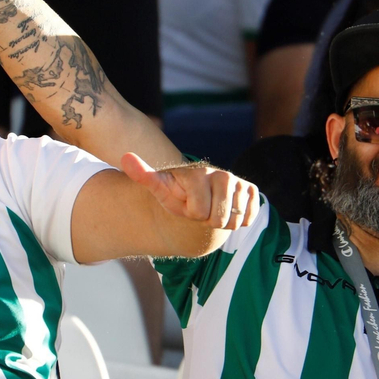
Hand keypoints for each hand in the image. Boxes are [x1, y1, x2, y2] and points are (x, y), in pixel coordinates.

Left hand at [120, 152, 260, 230]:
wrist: (198, 193)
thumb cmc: (176, 192)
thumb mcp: (159, 187)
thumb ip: (143, 175)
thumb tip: (125, 157)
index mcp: (199, 174)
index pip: (199, 212)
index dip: (191, 214)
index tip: (187, 203)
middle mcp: (222, 174)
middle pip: (220, 219)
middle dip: (208, 219)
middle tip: (201, 208)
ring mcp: (240, 182)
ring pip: (236, 221)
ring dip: (223, 222)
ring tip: (213, 208)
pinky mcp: (253, 191)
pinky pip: (251, 217)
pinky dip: (240, 220)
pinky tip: (229, 210)